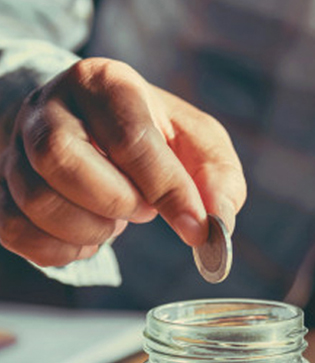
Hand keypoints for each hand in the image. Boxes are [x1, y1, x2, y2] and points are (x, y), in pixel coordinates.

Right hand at [0, 58, 245, 266]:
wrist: (88, 123)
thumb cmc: (151, 134)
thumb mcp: (197, 142)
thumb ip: (218, 179)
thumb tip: (218, 223)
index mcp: (105, 84)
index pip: (130, 139)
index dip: (168, 191)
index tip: (196, 228)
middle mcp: (49, 108)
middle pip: (63, 161)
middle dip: (117, 202)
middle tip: (142, 208)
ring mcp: (15, 147)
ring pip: (37, 201)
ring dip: (92, 229)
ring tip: (116, 218)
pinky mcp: (0, 186)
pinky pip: (16, 231)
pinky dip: (62, 250)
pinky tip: (88, 238)